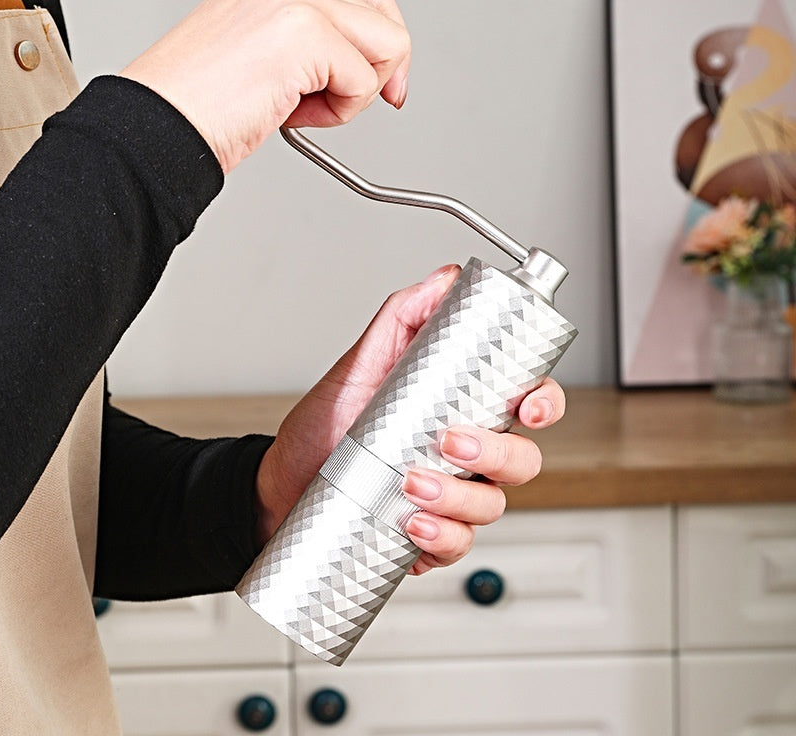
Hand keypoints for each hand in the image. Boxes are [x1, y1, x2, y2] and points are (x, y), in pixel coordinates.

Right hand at [120, 0, 409, 172]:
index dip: (382, 45)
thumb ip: (315, 43)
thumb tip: (367, 65)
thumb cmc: (201, 101)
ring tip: (301, 106)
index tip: (379, 85)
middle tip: (351, 101)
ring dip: (354, 94)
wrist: (161, 123)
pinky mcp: (306, 32)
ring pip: (388, 47)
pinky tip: (292, 112)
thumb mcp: (267, 53)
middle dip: (380, 69)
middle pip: (387, 14)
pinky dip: (339, 112)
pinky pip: (365, 82)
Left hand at [254, 266, 565, 574]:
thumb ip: (403, 318)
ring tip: (411, 484)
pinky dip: (441, 537)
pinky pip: (458, 544)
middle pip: (523, 459)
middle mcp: (466, 454)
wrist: (281, 482)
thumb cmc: (325, 426)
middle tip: (450, 442)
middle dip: (497, 454)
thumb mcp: (361, 364)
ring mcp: (451, 496)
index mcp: (462, 408)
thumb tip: (445, 279)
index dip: (543, 403)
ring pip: (493, 504)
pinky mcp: (430, 534)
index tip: (526, 406)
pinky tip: (412, 523)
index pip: (526, 402)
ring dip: (460, 497)